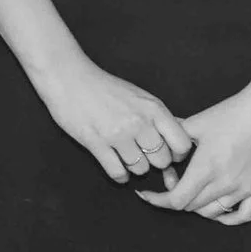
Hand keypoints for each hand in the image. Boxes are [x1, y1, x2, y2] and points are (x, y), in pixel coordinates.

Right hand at [29, 56, 195, 183]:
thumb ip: (158, 117)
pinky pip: (117, 172)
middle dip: (154, 161)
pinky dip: (119, 175)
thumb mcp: (139, 96)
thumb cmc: (104, 86)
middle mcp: (139, 122)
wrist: (68, 76)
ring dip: (134, 167)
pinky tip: (116, 167)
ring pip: (140, 169)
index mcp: (153, 109)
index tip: (167, 152)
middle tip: (143, 155)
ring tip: (126, 157)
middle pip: (162, 160)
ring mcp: (117, 134)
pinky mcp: (95, 142)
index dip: (177, 153)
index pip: (182, 144)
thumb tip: (178, 140)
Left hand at [140, 82, 250, 224]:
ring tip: (192, 187)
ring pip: (213, 212)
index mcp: (206, 168)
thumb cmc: (231, 114)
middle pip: (191, 206)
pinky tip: (216, 210)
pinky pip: (243, 216)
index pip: (176, 199)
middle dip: (175, 195)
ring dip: (197, 205)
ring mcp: (245, 189)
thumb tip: (158, 145)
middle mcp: (225, 183)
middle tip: (172, 177)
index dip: (159, 200)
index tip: (147, 194)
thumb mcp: (195, 123)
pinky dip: (227, 218)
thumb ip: (173, 137)